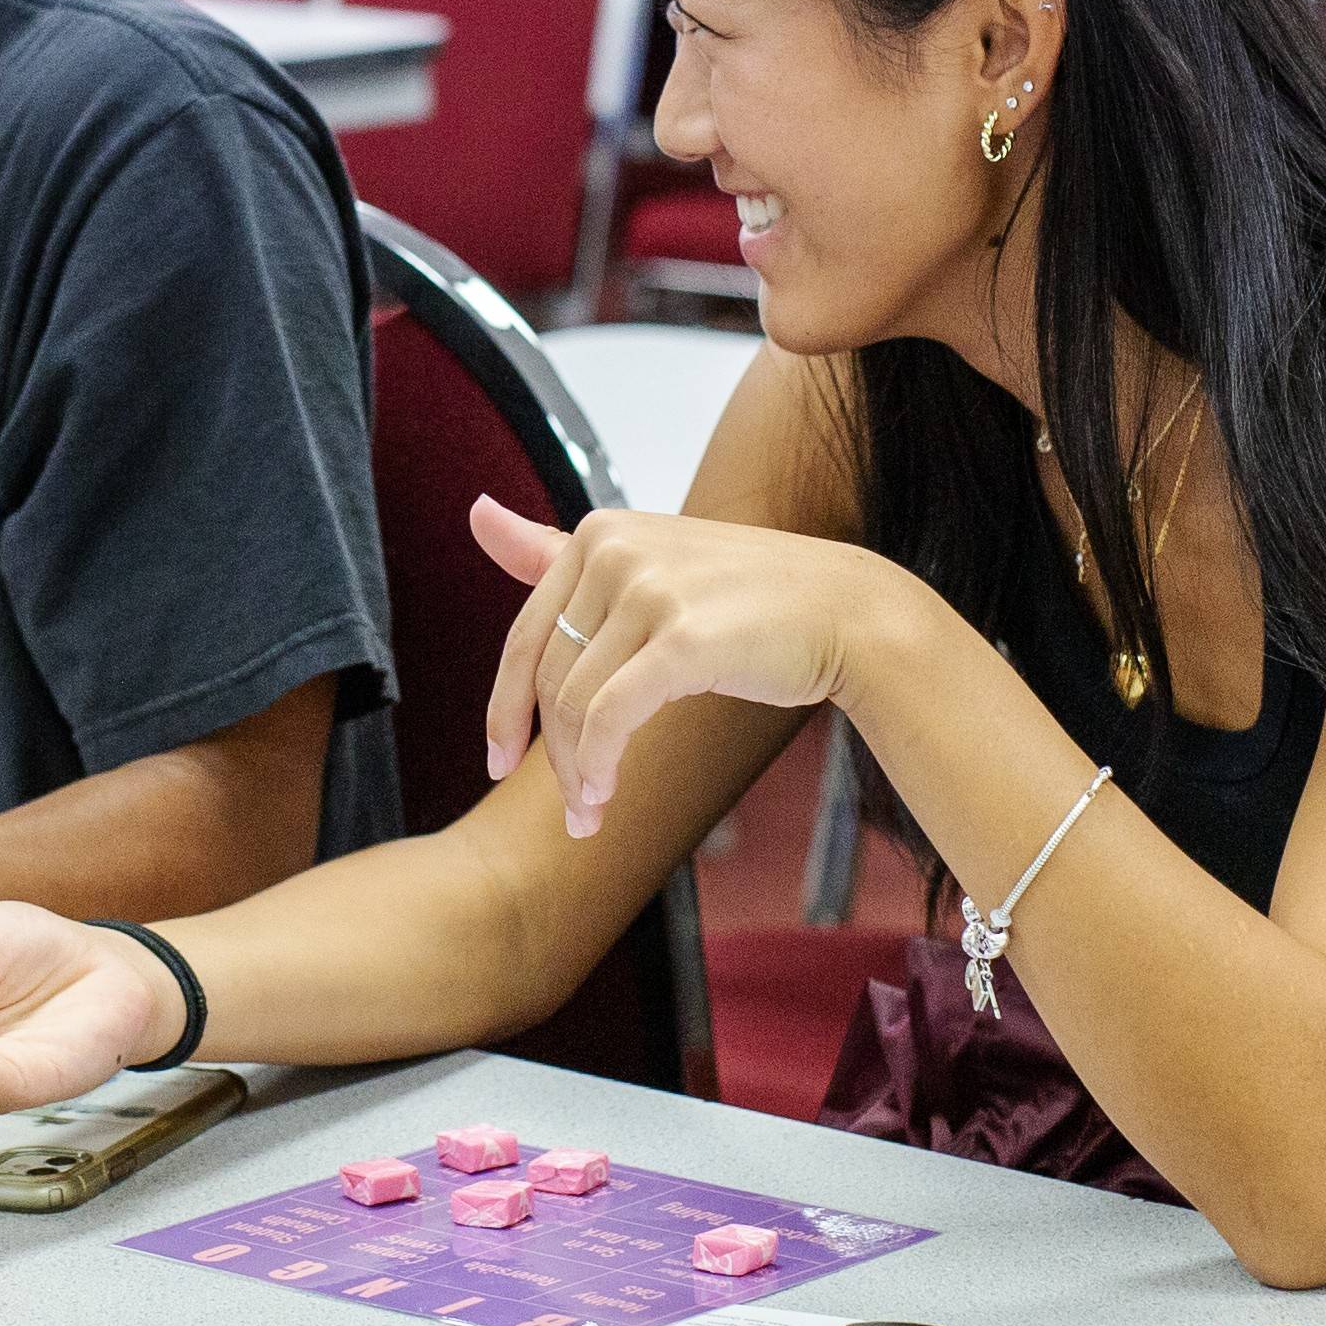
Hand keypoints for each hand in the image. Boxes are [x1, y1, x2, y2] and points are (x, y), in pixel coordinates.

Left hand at [476, 496, 889, 837]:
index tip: (501, 759)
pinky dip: (600, 765)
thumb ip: (553, 552)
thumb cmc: (747, 599)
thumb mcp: (646, 563)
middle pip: (547, 675)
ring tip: (592, 814)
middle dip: (549, 752)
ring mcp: (649, 588)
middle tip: (570, 807)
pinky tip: (606, 799)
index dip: (506, 706)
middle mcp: (614, 548)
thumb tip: (475, 511)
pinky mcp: (683, 635)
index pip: (525, 634)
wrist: (849, 611)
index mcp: (596, 530)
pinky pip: (611, 716)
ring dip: (577, 773)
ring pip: (576, 704)